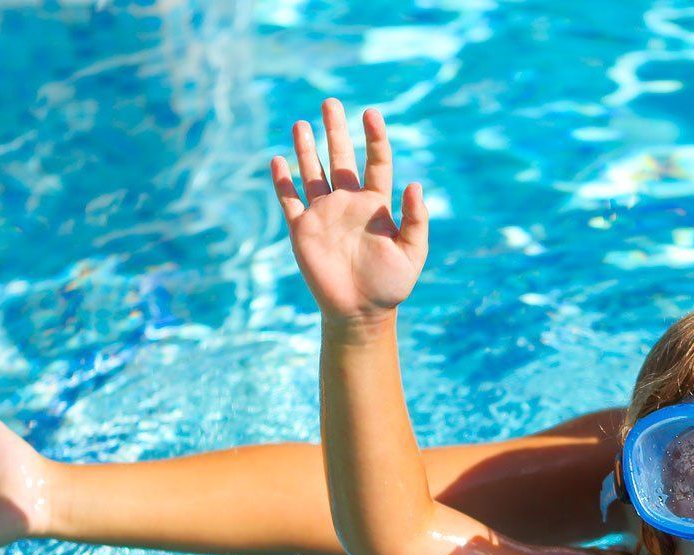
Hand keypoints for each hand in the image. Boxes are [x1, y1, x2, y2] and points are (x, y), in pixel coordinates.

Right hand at [271, 99, 427, 321]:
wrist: (360, 312)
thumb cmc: (390, 284)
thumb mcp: (412, 253)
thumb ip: (416, 220)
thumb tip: (416, 185)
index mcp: (376, 204)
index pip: (376, 161)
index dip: (374, 137)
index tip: (371, 113)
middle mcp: (348, 202)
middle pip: (340, 157)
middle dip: (335, 130)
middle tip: (330, 102)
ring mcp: (324, 214)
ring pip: (312, 172)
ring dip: (306, 149)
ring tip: (301, 123)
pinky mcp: (303, 230)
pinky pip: (290, 200)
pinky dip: (282, 182)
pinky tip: (277, 161)